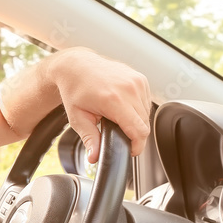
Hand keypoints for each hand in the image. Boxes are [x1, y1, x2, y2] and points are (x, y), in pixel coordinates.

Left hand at [44, 48, 150, 162]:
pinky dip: (138, 109)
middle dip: (134, 135)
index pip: (138, 131)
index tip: (130, 150)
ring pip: (147, 114)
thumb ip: (89, 139)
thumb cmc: (75, 89)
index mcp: (114, 99)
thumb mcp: (77, 117)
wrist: (76, 65)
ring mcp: (137, 81)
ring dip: (136, 121)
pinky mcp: (140, 78)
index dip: (136, 146)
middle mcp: (129, 88)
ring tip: (117, 118)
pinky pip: (146, 102)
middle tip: (118, 133)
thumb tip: (94, 157)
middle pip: (144, 125)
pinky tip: (122, 107)